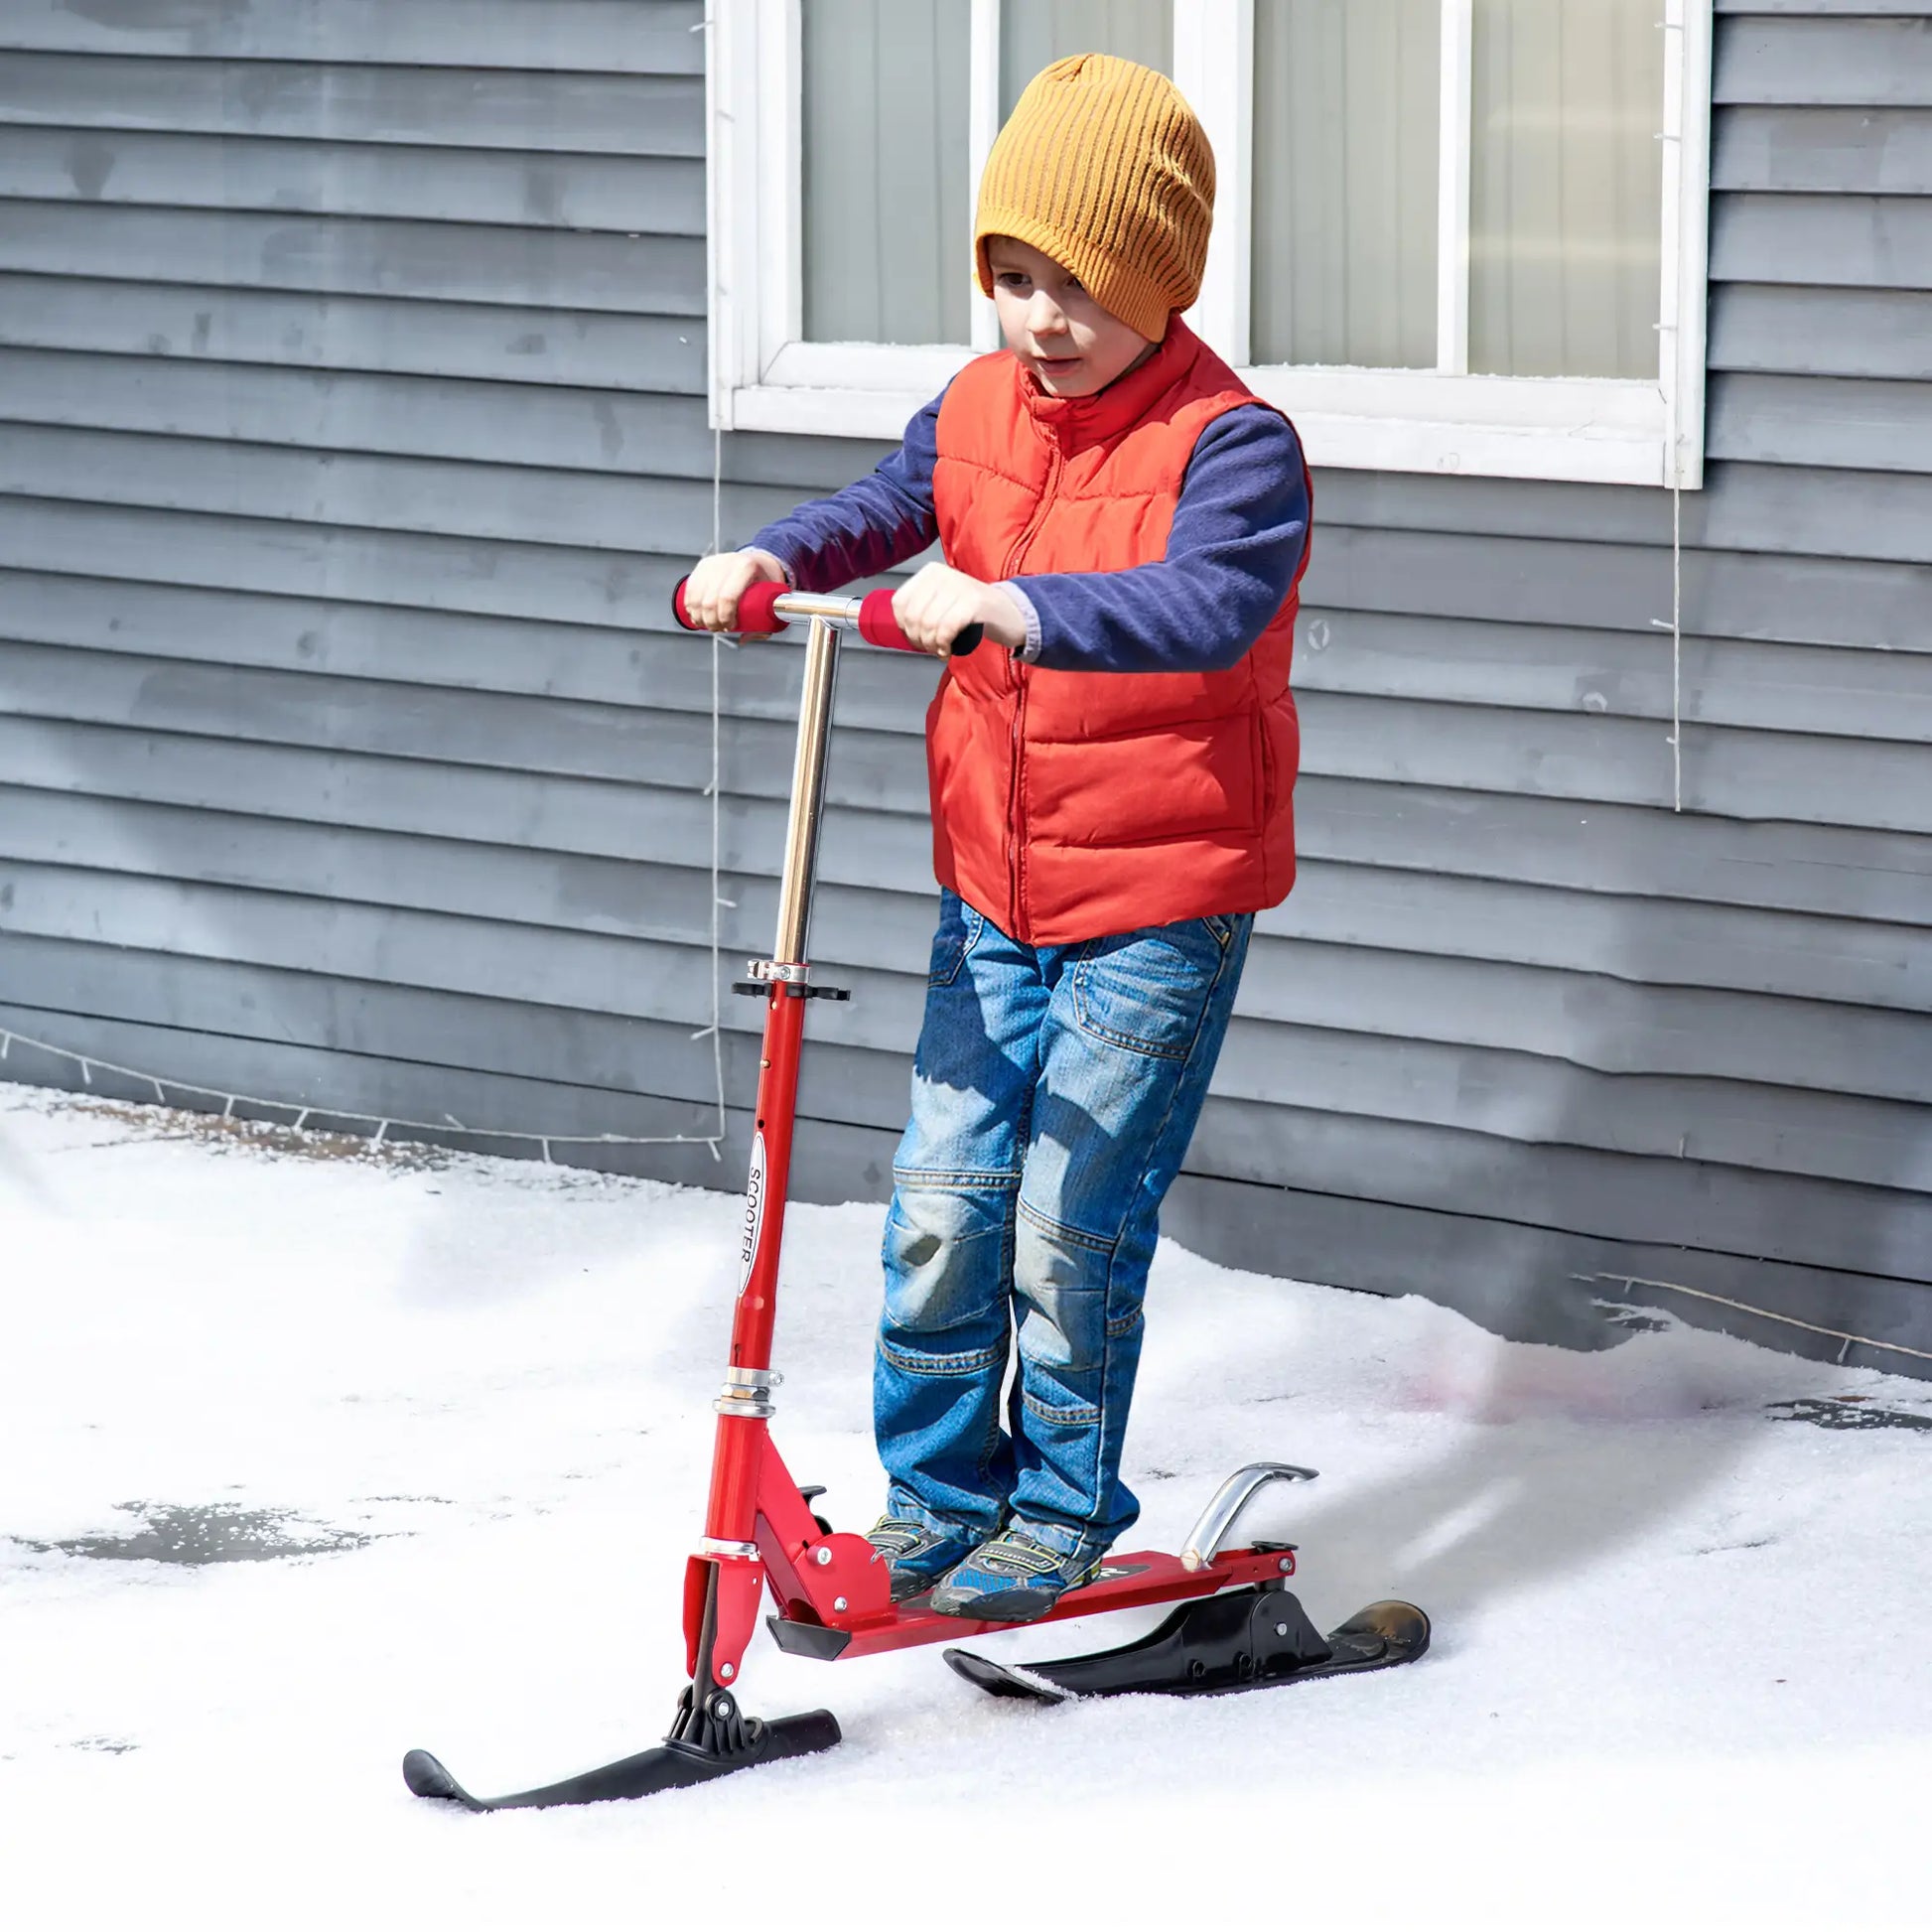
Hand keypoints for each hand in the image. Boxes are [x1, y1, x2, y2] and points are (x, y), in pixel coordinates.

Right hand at [682, 548, 787, 631]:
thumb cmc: (766, 583)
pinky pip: (690, 590)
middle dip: (711, 621)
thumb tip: (742, 639)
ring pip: (696, 597)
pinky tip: (695, 616)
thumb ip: (763, 622)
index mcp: (746, 567)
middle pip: (710, 600)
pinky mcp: (703, 565)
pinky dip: (690, 606)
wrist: (759, 560)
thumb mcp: (771, 599)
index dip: (725, 618)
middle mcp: (727, 562)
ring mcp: (713, 562)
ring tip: (707, 625)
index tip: (730, 627)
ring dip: (699, 616)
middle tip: (719, 629)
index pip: (728, 598)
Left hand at [891, 564, 1026, 656]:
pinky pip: (946, 628)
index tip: (917, 639)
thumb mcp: (941, 602)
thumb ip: (920, 608)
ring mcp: (959, 586)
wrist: (1009, 612)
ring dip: (931, 645)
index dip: (904, 627)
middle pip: (913, 617)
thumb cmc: (971, 612)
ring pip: (928, 624)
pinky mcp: (973, 601)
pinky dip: (944, 645)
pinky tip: (947, 651)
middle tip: (931, 648)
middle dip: (919, 640)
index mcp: (930, 572)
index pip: (900, 603)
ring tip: (940, 649)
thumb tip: (901, 626)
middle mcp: (942, 574)